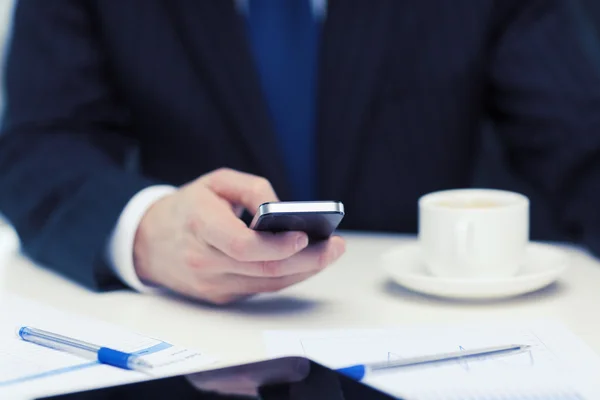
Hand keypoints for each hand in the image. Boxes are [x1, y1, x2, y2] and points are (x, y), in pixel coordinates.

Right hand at [133, 168, 345, 303]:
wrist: (148, 243)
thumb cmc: (186, 208)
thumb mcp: (215, 182)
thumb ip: (252, 189)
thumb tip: (282, 210)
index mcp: (200, 225)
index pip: (241, 245)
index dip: (276, 245)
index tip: (305, 236)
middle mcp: (205, 261)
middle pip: (263, 269)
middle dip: (307, 260)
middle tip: (336, 246)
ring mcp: (212, 284)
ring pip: (268, 283)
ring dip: (304, 270)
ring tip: (330, 251)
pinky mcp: (220, 296)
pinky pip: (261, 288)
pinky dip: (286, 275)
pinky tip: (305, 261)